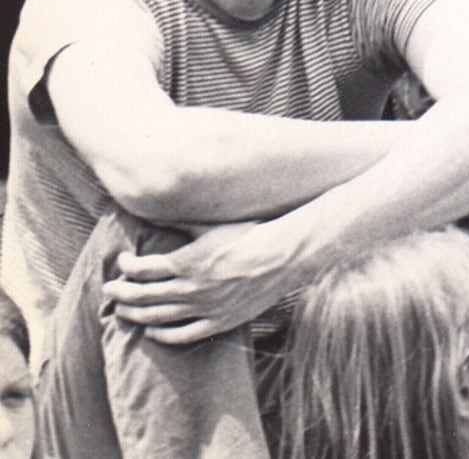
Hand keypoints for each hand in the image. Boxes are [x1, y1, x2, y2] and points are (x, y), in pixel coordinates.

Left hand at [106, 222, 294, 345]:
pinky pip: (183, 335)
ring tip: (121, 311)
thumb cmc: (247, 235)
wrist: (279, 257)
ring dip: (135, 314)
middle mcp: (189, 288)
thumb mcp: (212, 225)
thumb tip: (158, 214)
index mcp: (187, 261)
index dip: (128, 267)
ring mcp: (202, 308)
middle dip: (122, 293)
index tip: (121, 262)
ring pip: (158, 317)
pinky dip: (163, 335)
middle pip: (145, 295)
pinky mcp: (217, 322)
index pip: (145, 269)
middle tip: (108, 291)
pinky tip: (151, 332)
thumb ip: (183, 224)